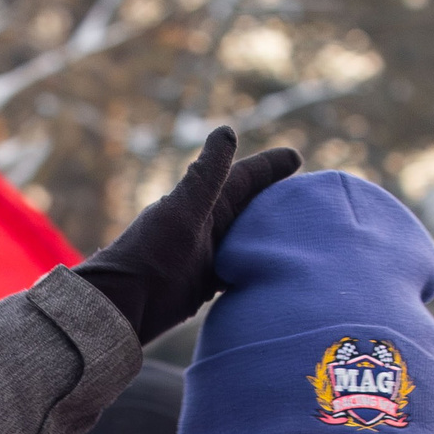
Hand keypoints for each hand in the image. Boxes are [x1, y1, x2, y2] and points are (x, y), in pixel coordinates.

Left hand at [75, 128, 300, 345]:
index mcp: (204, 203)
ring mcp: (208, 255)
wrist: (125, 303)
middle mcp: (208, 225)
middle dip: (276, 199)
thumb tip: (227, 130)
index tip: (296, 158)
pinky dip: (256, 265)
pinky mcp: (205, 284)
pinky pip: (239, 269)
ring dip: (269, 234)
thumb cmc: (152, 253)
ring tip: (300, 232)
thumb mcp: (184, 209)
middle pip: (250, 207)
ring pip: (247, 238)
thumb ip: (206, 175)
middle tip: (309, 196)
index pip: (244, 178)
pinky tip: (275, 269)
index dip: (269, 167)